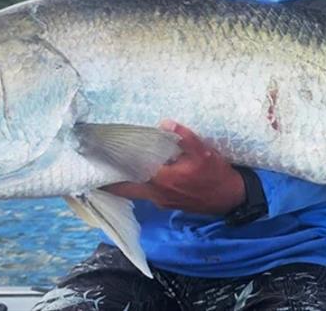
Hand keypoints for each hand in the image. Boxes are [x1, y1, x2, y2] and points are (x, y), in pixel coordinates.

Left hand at [104, 120, 245, 215]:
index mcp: (163, 179)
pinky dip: (136, 184)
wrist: (230, 199)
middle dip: (109, 180)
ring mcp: (161, 200)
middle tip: (95, 166)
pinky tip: (136, 174)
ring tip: (110, 168)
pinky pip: (145, 193)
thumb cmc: (217, 175)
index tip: (95, 157)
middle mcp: (157, 193)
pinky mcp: (167, 202)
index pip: (130, 172)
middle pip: (125, 188)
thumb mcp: (205, 152)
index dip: (112, 166)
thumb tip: (165, 123)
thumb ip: (185, 138)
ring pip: (135, 191)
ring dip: (122, 182)